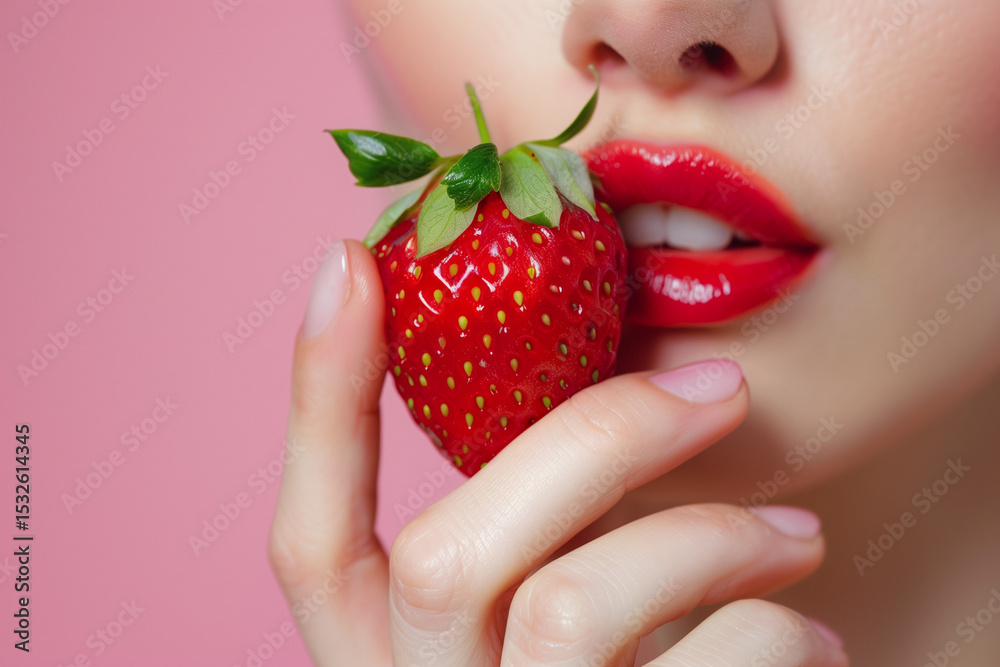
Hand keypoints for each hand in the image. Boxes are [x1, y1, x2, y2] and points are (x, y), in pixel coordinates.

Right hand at [268, 239, 847, 665]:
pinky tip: (807, 639)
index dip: (317, 399)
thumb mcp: (555, 601)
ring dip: (713, 535)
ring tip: (799, 537)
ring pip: (574, 605)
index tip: (353, 261)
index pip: (312, 547)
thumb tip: (549, 326)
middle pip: (447, 561)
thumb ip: (534, 515)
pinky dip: (778, 630)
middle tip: (724, 385)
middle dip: (599, 437)